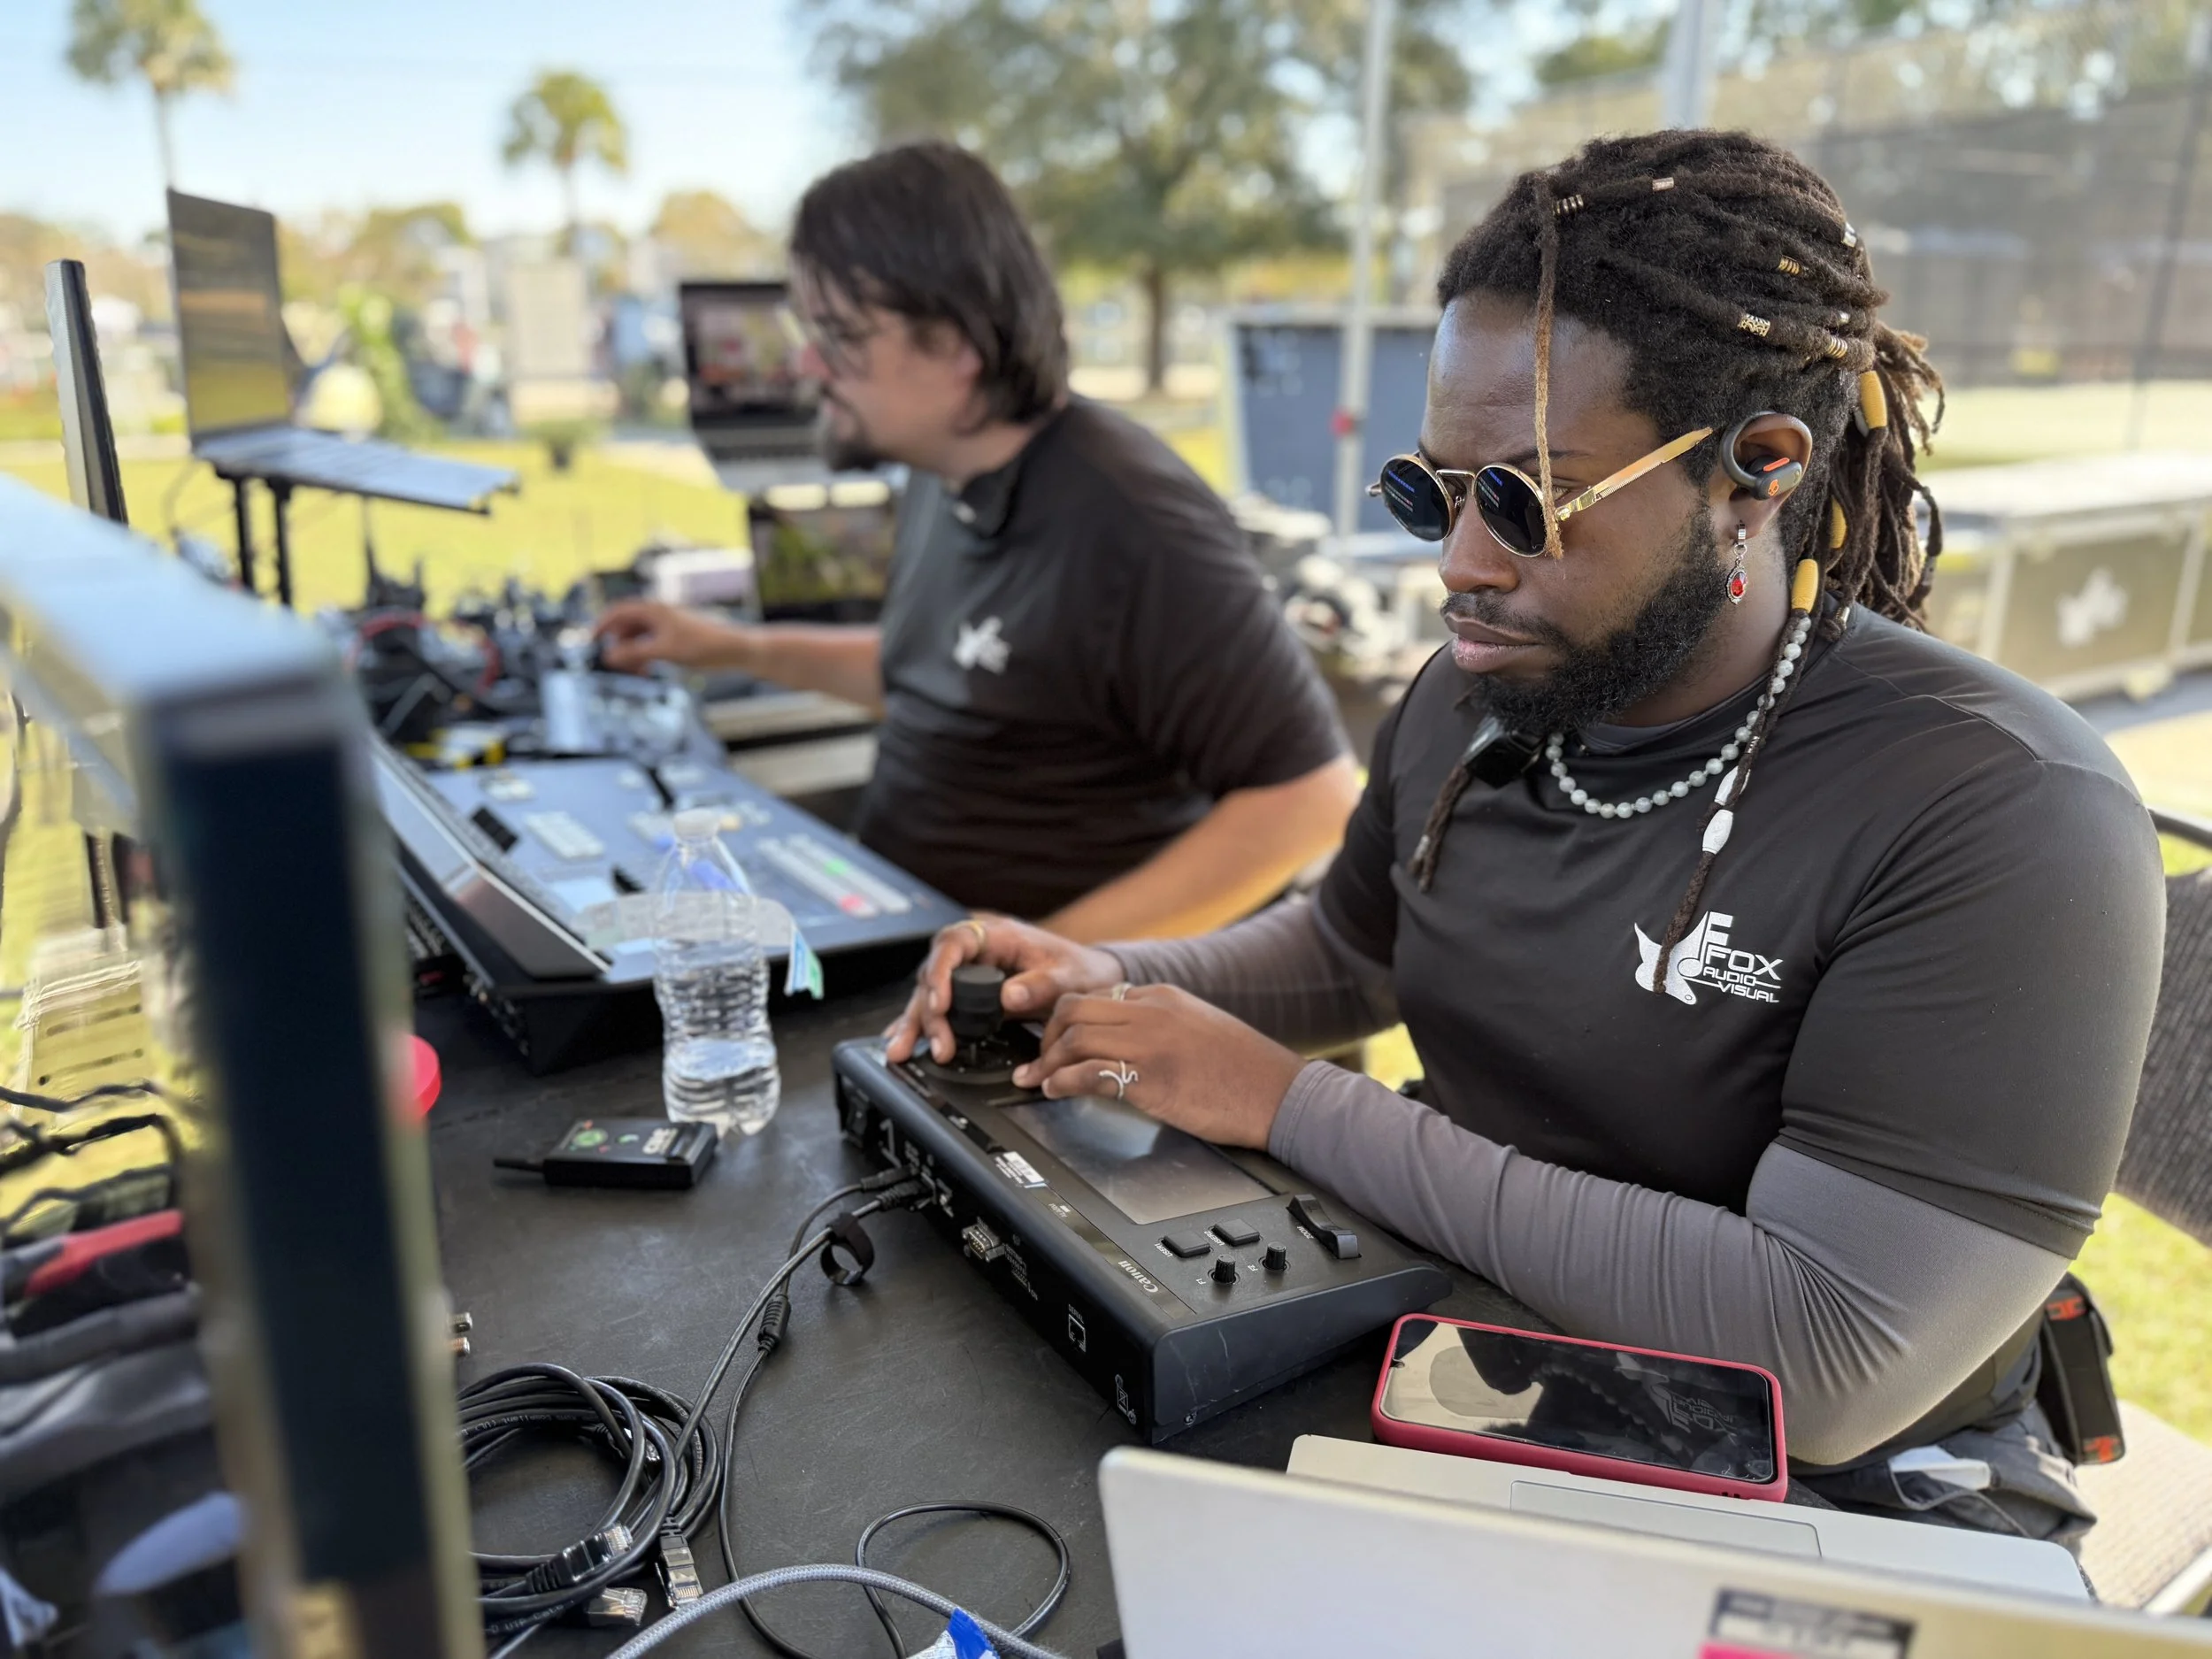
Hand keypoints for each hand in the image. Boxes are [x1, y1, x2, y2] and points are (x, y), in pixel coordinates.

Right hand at [593, 600, 750, 672]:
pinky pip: (650, 644)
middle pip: (626, 626)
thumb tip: (608, 657)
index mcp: (654, 610)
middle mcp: (658, 614)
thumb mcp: (665, 652)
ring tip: (636, 673)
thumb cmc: (703, 646)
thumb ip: (635, 653)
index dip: (602, 624)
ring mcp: (666, 625)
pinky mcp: (674, 637)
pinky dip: (644, 656)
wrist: (735, 649)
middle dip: (619, 645)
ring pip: (638, 637)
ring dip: (632, 654)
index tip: (591, 641)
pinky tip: (647, 671)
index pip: (618, 611)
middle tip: (616, 666)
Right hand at [883, 915, 1122, 1064]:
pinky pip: (938, 1006)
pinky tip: (902, 1040)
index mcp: (997, 935)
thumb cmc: (1080, 970)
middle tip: (939, 1045)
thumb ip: (1041, 986)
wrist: (1090, 978)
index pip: (954, 943)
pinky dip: (921, 1023)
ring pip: (930, 993)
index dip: (941, 972)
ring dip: (917, 1022)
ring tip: (901, 1050)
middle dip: (928, 1011)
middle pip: (935, 973)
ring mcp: (969, 972)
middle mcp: (976, 951)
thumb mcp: (1069, 977)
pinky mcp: (969, 993)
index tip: (942, 1003)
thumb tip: (1008, 997)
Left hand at [1015, 985, 1303, 1149]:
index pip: (1098, 994)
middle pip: (1075, 1008)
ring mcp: (1151, 1042)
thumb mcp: (1199, 1029)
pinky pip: (1090, 1072)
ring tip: (1039, 1080)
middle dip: (1046, 1036)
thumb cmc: (1246, 1072)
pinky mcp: (1153, 1077)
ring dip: (1048, 1061)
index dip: (1066, 1020)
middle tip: (1037, 1060)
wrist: (1282, 1093)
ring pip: (1075, 1036)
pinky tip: (1056, 1092)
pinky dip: (1063, 1082)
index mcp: (1165, 996)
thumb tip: (1124, 1046)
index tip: (1054, 1039)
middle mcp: (1153, 1011)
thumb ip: (1161, 1026)